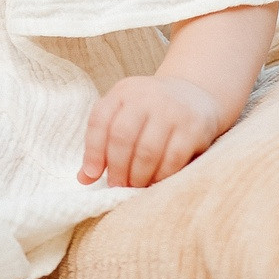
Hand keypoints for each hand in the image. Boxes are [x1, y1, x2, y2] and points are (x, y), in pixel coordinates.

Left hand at [79, 75, 225, 188]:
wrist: (195, 95)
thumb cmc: (151, 112)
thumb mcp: (125, 115)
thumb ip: (103, 143)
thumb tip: (83, 178)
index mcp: (123, 92)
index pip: (100, 121)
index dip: (92, 151)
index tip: (92, 175)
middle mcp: (146, 97)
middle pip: (122, 137)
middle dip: (117, 168)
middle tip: (118, 185)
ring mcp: (172, 110)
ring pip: (147, 151)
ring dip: (138, 176)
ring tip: (135, 186)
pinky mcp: (193, 128)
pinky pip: (173, 159)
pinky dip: (161, 176)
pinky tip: (155, 182)